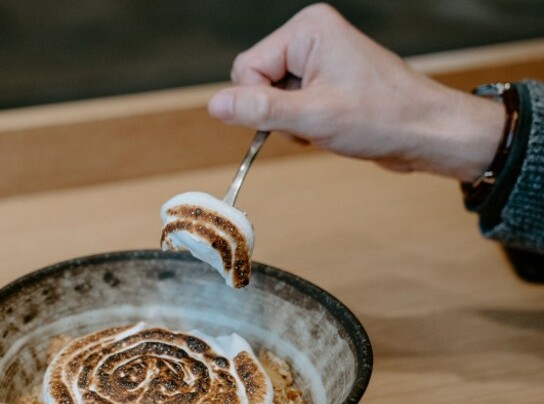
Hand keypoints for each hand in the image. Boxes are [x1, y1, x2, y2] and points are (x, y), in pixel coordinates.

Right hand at [207, 3, 503, 181]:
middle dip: (277, 111)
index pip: (246, 68)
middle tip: (313, 122)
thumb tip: (215, 105)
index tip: (292, 119)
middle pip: (256, 81)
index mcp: (308, 29)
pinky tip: (329, 127)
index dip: (260, 102)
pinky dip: (302, 124)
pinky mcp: (325, 80)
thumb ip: (259, 109)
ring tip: (327, 125)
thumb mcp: (313, 117)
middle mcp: (311, 37)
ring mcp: (319, 58)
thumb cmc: (384, 118)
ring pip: (271, 98)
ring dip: (291, 122)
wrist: (428, 133)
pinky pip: (289, 105)